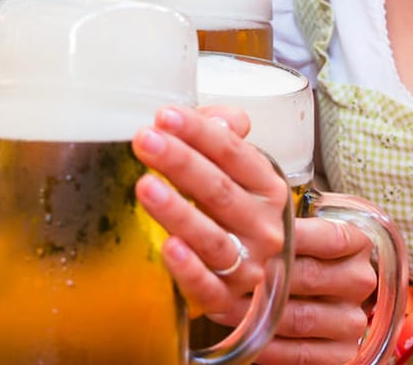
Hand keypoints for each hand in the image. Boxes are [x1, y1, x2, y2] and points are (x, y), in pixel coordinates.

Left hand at [132, 105, 287, 315]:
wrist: (233, 264)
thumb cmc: (224, 204)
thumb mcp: (229, 166)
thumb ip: (223, 133)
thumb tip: (225, 120)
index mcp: (267, 187)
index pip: (234, 154)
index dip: (199, 133)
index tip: (165, 116)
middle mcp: (263, 226)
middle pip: (220, 191)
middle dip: (180, 163)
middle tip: (146, 140)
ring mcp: (247, 265)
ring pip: (212, 238)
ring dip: (177, 212)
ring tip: (145, 186)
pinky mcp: (223, 297)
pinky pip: (206, 286)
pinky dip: (188, 269)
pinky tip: (168, 247)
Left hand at [205, 216, 378, 364]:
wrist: (317, 297)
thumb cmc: (297, 255)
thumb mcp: (296, 232)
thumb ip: (278, 226)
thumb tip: (234, 217)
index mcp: (355, 244)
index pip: (324, 237)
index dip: (283, 237)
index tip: (244, 235)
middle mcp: (360, 282)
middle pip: (305, 277)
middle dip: (258, 275)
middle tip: (221, 270)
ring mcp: (352, 321)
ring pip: (297, 317)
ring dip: (253, 313)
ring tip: (219, 301)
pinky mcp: (342, 354)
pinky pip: (299, 353)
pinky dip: (265, 345)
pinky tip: (241, 333)